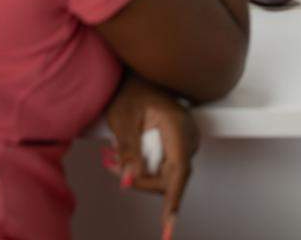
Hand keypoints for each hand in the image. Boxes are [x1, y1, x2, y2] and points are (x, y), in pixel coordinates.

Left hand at [103, 74, 199, 239]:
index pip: (178, 171)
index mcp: (177, 126)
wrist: (137, 75)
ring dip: (141, 173)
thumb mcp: (123, 119)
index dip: (173, 200)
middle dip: (140, 180)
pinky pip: (165, 166)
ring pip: (166, 174)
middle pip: (169, 177)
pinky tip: (127, 157)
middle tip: (112, 167)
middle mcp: (187, 134)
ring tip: (114, 158)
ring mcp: (186, 139)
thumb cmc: (130, 90)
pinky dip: (145, 166)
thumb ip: (128, 151)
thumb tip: (131, 181)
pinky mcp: (179, 143)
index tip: (168, 227)